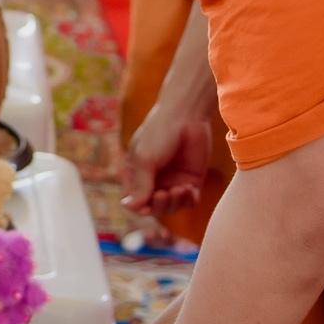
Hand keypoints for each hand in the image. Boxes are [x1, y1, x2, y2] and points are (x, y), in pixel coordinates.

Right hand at [122, 99, 211, 220]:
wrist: (186, 115)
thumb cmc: (159, 132)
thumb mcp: (144, 158)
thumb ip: (140, 184)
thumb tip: (131, 207)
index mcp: (136, 174)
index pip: (135, 202)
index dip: (140, 208)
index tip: (147, 203)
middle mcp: (154, 180)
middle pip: (154, 208)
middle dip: (159, 206)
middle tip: (164, 194)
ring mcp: (173, 181)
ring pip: (172, 207)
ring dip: (174, 203)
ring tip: (179, 189)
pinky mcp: (191, 179)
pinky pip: (189, 201)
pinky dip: (188, 200)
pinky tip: (188, 188)